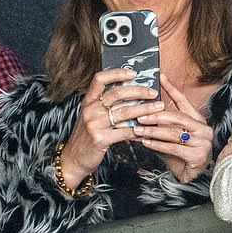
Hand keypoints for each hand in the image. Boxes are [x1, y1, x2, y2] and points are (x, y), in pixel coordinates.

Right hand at [60, 68, 165, 186]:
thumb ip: (106, 105)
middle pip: (117, 93)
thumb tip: (132, 92)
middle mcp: (90, 110)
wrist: (73, 159)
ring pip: (125, 112)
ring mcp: (94, 124)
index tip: (133, 73)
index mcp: (88, 101)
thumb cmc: (86, 136)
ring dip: (145, 109)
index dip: (117, 73)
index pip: (100, 79)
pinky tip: (148, 129)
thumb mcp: (91, 116)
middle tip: (153, 93)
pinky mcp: (101, 139)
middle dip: (139, 91)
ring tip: (158, 108)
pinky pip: (125, 132)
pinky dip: (139, 130)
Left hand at [131, 73, 212, 182]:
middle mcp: (203, 128)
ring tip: (137, 130)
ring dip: (153, 131)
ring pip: (173, 133)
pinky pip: (174, 148)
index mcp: (197, 119)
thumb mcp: (169, 135)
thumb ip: (159, 124)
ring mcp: (203, 142)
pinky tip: (145, 143)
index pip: (183, 100)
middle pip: (177, 116)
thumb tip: (138, 111)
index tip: (159, 76)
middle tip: (139, 115)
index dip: (171, 87)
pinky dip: (158, 145)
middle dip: (156, 115)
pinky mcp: (198, 156)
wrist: (189, 177)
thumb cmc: (178, 154)